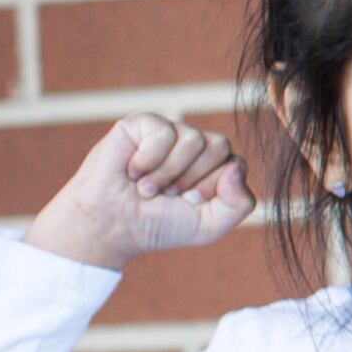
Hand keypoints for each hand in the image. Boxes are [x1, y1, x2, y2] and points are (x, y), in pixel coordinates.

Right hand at [25, 115, 250, 272]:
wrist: (112, 226)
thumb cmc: (160, 224)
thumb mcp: (210, 226)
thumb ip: (239, 204)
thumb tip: (236, 168)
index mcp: (215, 166)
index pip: (236, 164)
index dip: (212, 187)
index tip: (188, 202)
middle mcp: (195, 145)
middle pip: (219, 145)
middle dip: (192, 178)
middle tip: (168, 194)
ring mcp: (170, 132)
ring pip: (193, 139)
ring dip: (168, 173)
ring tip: (147, 188)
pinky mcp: (143, 124)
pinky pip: (164, 132)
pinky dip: (149, 159)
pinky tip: (132, 171)